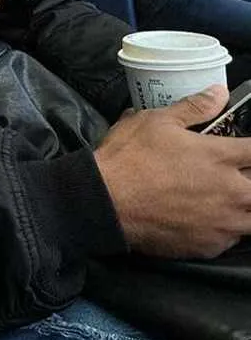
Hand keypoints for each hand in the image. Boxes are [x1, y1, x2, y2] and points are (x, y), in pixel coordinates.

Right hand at [94, 86, 250, 257]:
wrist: (104, 203)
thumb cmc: (129, 159)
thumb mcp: (156, 121)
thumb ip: (194, 108)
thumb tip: (219, 93)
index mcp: (219, 156)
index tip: (245, 149)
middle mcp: (228, 191)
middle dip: (250, 179)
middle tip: (236, 175)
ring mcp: (221, 222)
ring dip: (245, 207)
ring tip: (228, 201)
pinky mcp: (208, 246)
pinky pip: (231, 239)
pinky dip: (227, 230)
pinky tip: (211, 221)